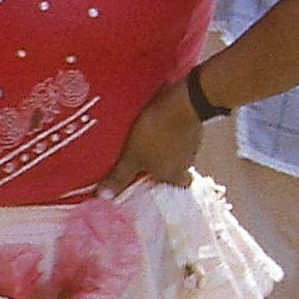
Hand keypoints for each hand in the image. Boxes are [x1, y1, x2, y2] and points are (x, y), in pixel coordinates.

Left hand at [100, 78, 204, 192]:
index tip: (150, 180)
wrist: (185, 101)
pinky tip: (156, 123)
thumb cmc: (157, 134)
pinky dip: (169, 130)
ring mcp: (193, 142)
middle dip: (161, 164)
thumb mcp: (132, 157)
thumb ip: (120, 176)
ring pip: (177, 150)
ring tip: (146, 139)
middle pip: (176, 168)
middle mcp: (188, 162)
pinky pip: (179, 131)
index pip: (176, 187)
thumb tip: (104, 197)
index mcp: (174, 175)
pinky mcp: (194, 123)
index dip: (164, 184)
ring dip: (164, 146)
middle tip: (144, 158)